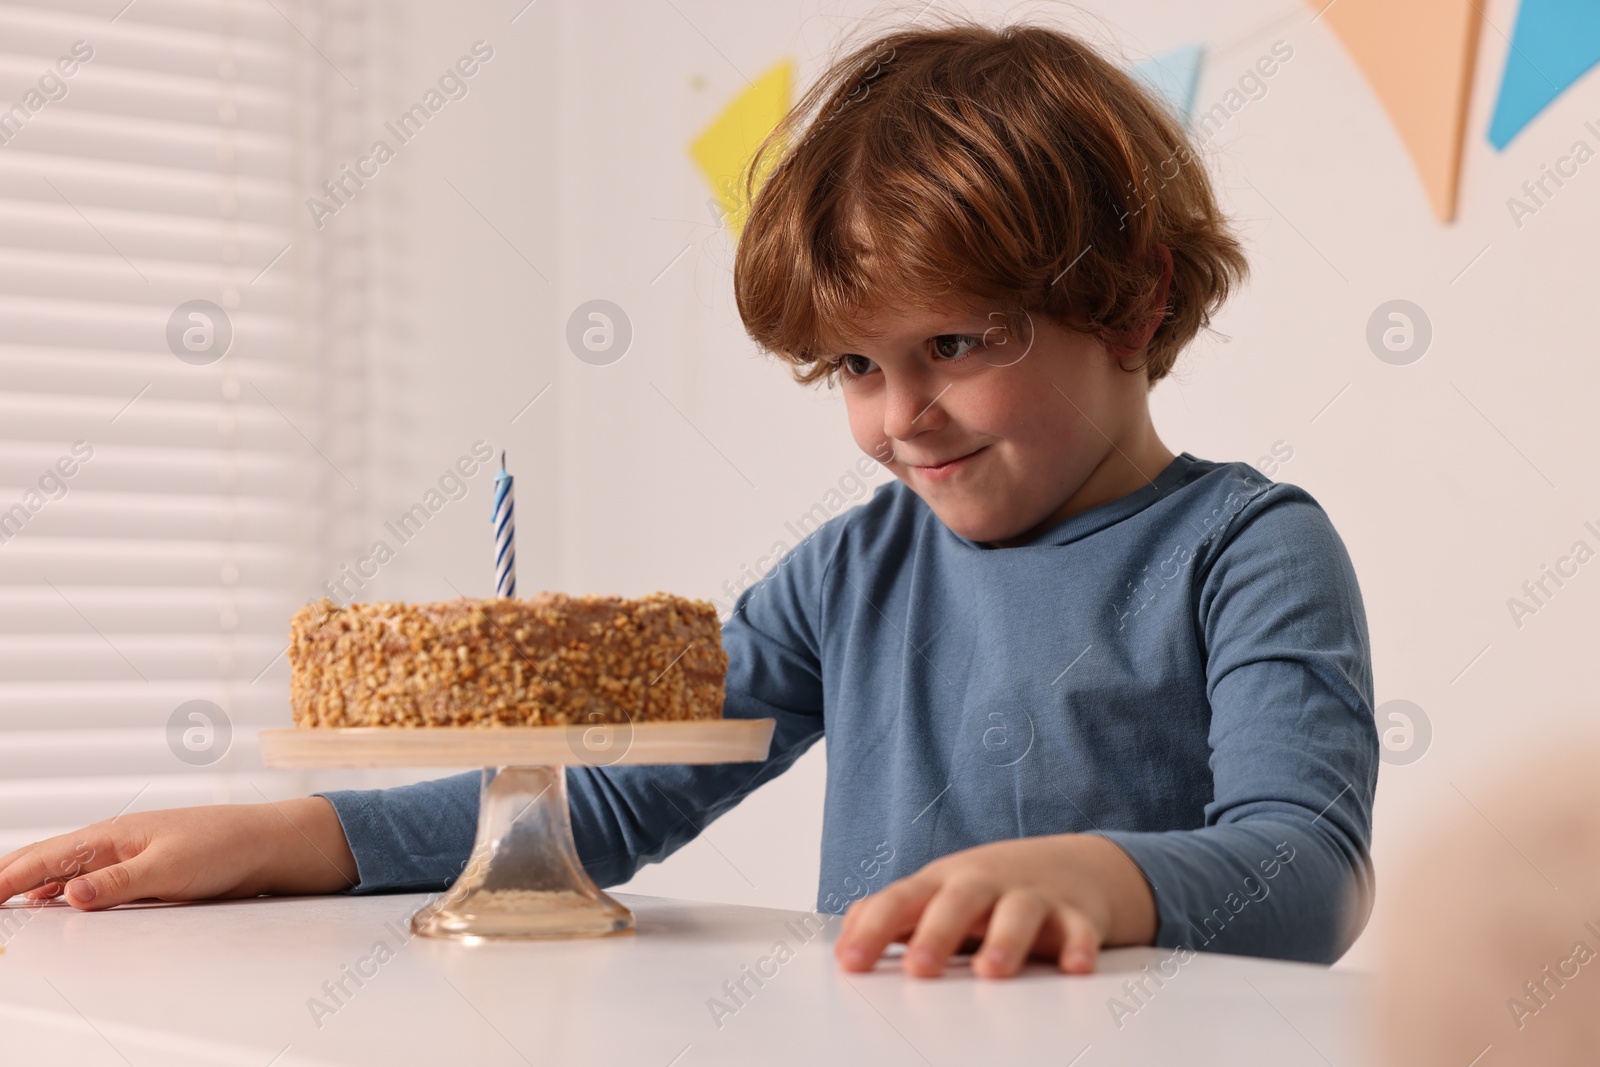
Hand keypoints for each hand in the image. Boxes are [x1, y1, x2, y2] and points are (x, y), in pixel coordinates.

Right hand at [0, 799, 357, 910]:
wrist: (265, 843)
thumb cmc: (223, 846)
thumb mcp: (169, 869)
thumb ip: (118, 883)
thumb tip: (68, 895)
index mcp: (109, 836)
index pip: (39, 859)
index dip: (1, 880)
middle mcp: (109, 844)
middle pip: (41, 860)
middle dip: (4, 877)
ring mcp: (122, 856)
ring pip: (59, 870)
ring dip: (26, 884)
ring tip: (0, 902)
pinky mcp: (139, 870)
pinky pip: (86, 880)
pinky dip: (57, 890)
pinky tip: (47, 903)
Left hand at [834, 834, 1156, 978]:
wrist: (1070, 864)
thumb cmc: (987, 888)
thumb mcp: (934, 894)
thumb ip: (888, 916)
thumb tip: (843, 943)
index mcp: (943, 884)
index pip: (901, 901)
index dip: (874, 930)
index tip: (852, 962)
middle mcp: (984, 885)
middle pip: (958, 901)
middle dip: (937, 933)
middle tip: (920, 969)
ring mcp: (1030, 896)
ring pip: (1018, 912)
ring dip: (1005, 940)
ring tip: (991, 972)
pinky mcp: (1075, 915)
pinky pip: (1079, 929)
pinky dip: (1079, 945)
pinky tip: (1075, 966)